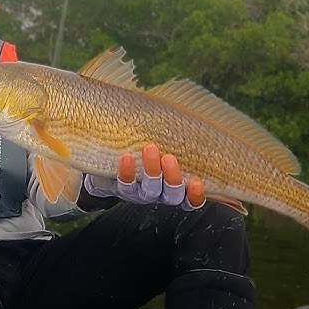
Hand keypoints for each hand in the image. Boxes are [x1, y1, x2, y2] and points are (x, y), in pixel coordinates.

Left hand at [85, 143, 205, 210]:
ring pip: (150, 191)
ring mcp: (141, 194)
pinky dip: (126, 172)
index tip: (198, 182)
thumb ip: (175, 137)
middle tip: (169, 157)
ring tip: (150, 148)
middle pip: (172, 195)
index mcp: (175, 186)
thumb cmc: (145, 148)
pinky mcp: (122, 190)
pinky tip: (126, 156)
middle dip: (172, 178)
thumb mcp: (164, 145)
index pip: (191, 199)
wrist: (111, 162)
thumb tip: (189, 109)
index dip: (196, 195)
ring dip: (152, 171)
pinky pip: (125, 185)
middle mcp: (160, 193)